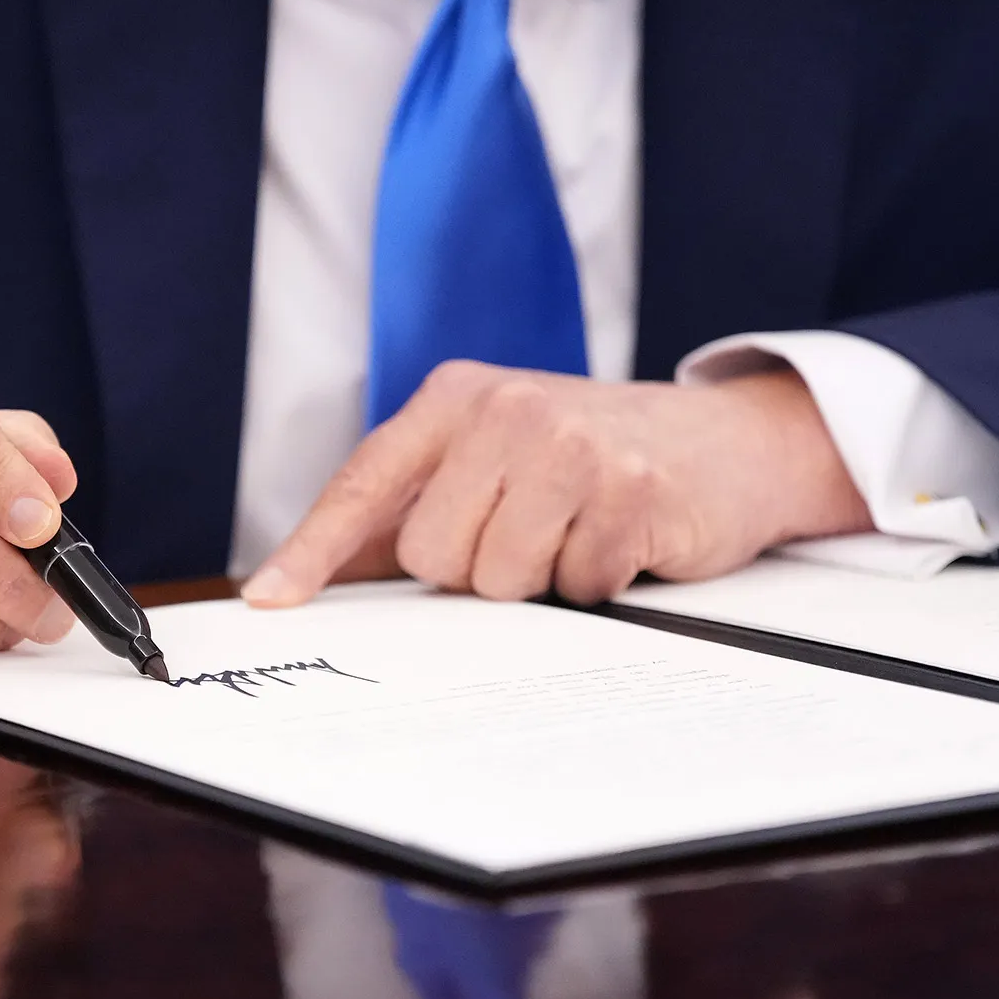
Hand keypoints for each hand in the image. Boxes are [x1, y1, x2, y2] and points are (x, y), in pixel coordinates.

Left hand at [242, 361, 870, 607]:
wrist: (728, 444)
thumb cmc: (598, 460)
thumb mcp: (499, 456)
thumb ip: (415, 506)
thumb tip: (312, 578)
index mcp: (458, 397)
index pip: (367, 481)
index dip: (315, 548)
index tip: (270, 601)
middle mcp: (508, 409)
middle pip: (434, 554)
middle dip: (477, 571)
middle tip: (532, 535)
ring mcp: (571, 445)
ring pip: (499, 580)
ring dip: (540, 582)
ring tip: (577, 535)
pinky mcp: (630, 490)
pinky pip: (574, 587)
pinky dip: (597, 584)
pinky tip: (620, 542)